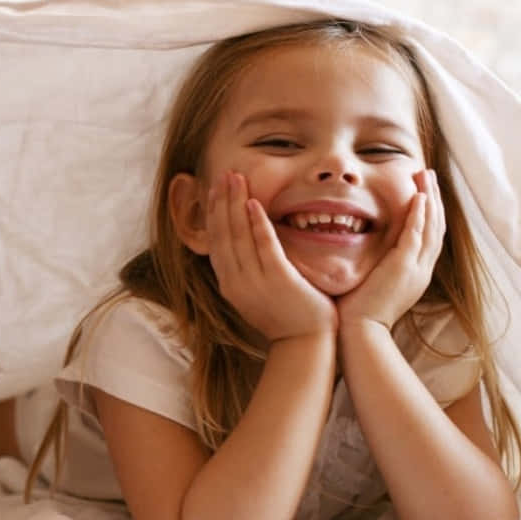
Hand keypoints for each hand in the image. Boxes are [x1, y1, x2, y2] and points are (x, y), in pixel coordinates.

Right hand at [208, 172, 336, 341]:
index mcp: (229, 284)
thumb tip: (246, 243)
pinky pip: (264, 246)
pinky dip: (257, 224)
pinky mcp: (278, 280)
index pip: (215, 241)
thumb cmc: (287, 318)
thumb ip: (250, 269)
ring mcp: (255, 282)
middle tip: (223, 174)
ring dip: (235, 204)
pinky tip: (254, 203)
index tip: (216, 189)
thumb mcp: (258, 293)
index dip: (214, 213)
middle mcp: (235, 282)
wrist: (306, 345)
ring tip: (235, 179)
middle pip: (222, 234)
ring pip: (238, 235)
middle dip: (221, 201)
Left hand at [337, 169, 444, 329]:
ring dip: (430, 199)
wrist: (359, 334)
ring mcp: (415, 269)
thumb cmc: (356, 314)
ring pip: (431, 227)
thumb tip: (358, 252)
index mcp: (414, 274)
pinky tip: (419, 197)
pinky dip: (420, 215)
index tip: (422, 191)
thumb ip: (372, 267)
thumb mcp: (370, 285)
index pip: (427, 237)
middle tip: (429, 174)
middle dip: (433, 199)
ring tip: (426, 176)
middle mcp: (420, 270)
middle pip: (436, 227)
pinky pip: (417, 236)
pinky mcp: (404, 268)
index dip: (427, 212)